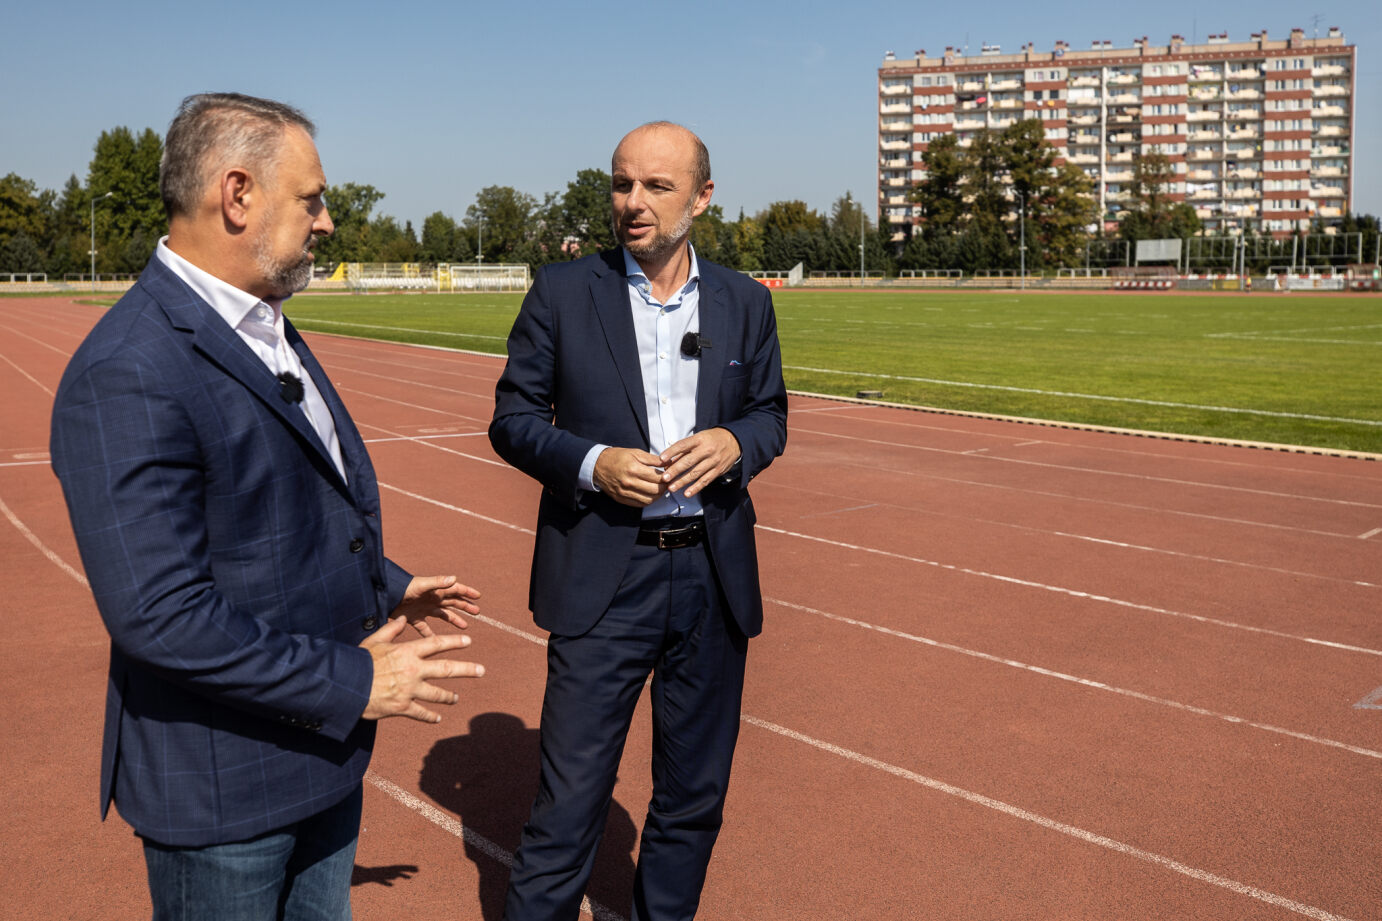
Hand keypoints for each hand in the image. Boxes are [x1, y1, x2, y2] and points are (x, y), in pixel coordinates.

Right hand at [360, 617, 483, 722]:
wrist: (347, 687)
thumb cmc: (359, 662)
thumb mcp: (374, 641)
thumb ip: (390, 630)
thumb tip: (402, 618)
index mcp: (408, 652)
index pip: (437, 644)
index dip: (454, 641)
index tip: (468, 640)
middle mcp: (414, 671)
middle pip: (446, 669)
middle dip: (467, 669)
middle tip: (482, 670)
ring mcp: (410, 690)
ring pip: (437, 694)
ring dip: (449, 696)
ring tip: (456, 698)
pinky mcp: (403, 707)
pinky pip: (421, 713)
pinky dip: (430, 716)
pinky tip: (437, 718)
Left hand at [393, 574, 479, 637]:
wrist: (383, 597)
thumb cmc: (402, 588)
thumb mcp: (421, 585)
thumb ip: (437, 582)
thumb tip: (454, 578)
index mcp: (435, 591)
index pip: (455, 590)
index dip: (467, 592)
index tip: (478, 596)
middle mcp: (431, 599)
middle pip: (452, 603)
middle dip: (465, 606)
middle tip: (477, 612)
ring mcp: (423, 609)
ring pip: (443, 615)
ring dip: (454, 619)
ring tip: (465, 626)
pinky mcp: (414, 618)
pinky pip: (425, 628)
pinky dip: (431, 634)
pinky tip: (438, 641)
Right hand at [593, 446, 665, 506]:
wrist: (598, 465)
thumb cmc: (617, 457)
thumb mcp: (635, 452)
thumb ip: (653, 459)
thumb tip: (668, 462)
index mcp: (634, 469)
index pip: (657, 477)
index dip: (667, 476)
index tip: (670, 474)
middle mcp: (629, 482)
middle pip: (655, 490)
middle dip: (664, 487)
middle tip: (668, 483)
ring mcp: (625, 492)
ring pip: (649, 500)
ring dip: (658, 496)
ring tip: (660, 489)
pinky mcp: (621, 499)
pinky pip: (639, 504)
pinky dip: (648, 501)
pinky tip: (651, 494)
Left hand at [660, 428, 740, 496]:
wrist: (735, 441)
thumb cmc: (712, 439)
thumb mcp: (699, 438)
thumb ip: (685, 449)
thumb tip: (670, 460)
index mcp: (700, 439)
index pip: (683, 445)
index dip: (671, 452)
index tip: (661, 459)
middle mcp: (707, 450)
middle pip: (689, 461)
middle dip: (675, 470)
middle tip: (664, 477)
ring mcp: (713, 461)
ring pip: (696, 473)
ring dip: (682, 481)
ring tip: (671, 488)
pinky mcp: (718, 470)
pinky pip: (705, 481)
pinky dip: (696, 488)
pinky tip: (687, 493)